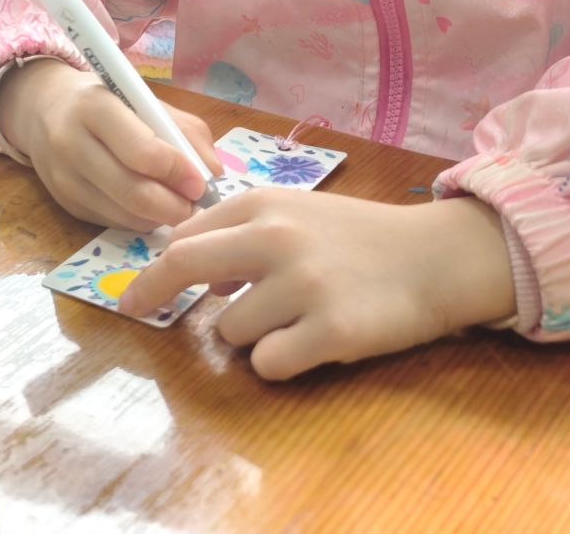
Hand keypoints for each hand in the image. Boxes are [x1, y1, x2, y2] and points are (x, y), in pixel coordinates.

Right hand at [0, 58, 218, 230]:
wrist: (45, 109)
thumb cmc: (108, 101)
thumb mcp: (145, 99)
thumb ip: (184, 131)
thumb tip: (213, 173)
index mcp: (94, 106)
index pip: (142, 151)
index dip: (177, 172)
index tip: (200, 183)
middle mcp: (70, 143)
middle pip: (133, 192)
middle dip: (174, 207)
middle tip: (195, 206)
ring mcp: (63, 179)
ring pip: (125, 215)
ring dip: (159, 217)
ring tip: (176, 204)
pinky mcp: (65, 205)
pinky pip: (113, 222)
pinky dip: (139, 220)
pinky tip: (147, 205)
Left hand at [118, 189, 516, 378]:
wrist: (434, 256)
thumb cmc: (358, 237)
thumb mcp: (297, 214)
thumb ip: (243, 235)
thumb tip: (196, 275)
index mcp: (263, 204)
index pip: (183, 238)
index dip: (154, 269)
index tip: (135, 292)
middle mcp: (277, 238)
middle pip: (183, 266)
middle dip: (151, 293)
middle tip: (136, 311)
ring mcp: (303, 285)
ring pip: (230, 330)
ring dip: (249, 336)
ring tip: (293, 321)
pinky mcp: (332, 332)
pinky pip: (268, 364)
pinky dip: (280, 362)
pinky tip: (310, 343)